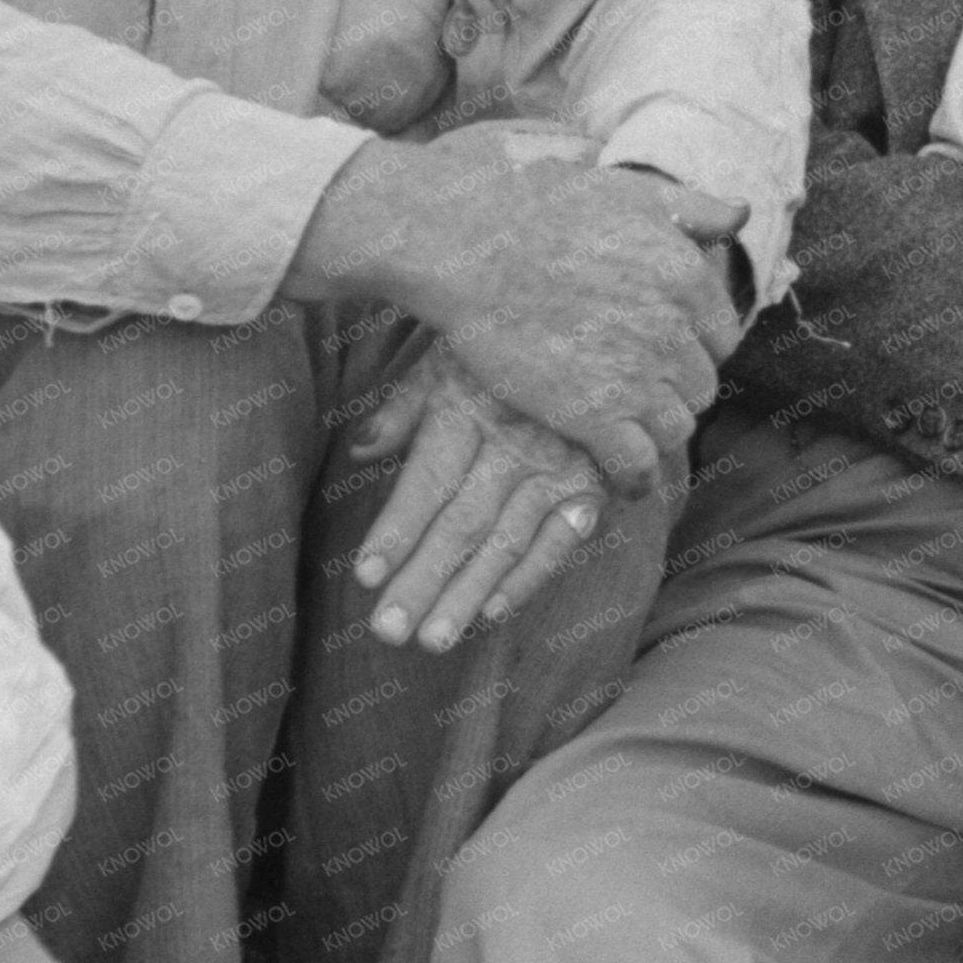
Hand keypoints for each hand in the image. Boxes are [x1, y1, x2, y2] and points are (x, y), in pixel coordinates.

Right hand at [299, 136, 739, 498]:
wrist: (470, 245)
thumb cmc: (543, 208)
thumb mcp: (633, 192)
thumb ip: (695, 209)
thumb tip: (742, 215)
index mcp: (688, 277)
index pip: (722, 335)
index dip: (695, 346)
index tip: (666, 351)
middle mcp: (674, 330)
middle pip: (701, 384)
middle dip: (676, 388)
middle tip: (640, 390)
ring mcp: (636, 376)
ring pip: (678, 426)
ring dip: (657, 431)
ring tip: (630, 428)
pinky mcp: (593, 415)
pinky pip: (638, 465)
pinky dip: (634, 479)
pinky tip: (623, 480)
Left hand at [343, 345, 609, 654]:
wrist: (603, 323)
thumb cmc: (506, 348)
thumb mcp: (450, 358)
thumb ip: (405, 408)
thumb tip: (360, 450)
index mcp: (468, 411)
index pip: (426, 482)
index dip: (396, 530)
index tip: (365, 576)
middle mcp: (512, 443)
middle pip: (461, 522)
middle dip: (423, 580)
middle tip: (388, 632)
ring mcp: (557, 466)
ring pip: (506, 539)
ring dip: (468, 593)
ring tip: (433, 639)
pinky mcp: (594, 483)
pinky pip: (561, 538)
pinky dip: (531, 575)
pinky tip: (496, 610)